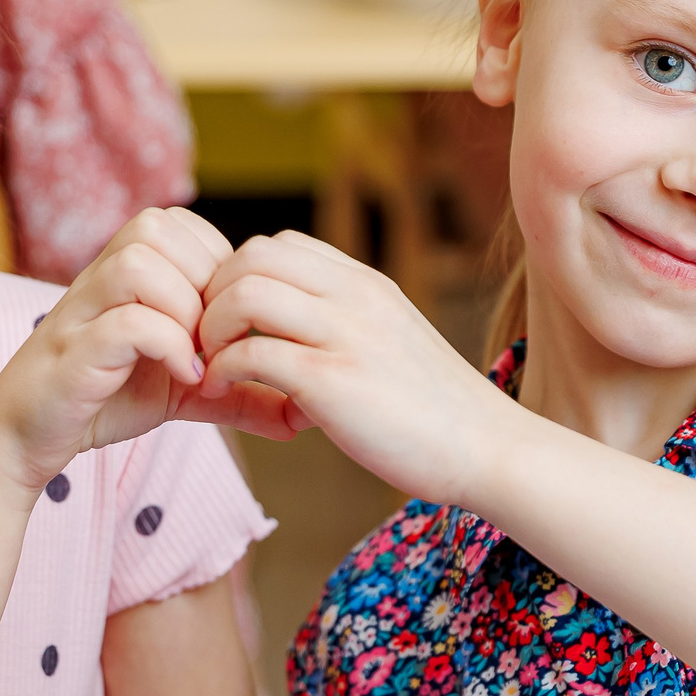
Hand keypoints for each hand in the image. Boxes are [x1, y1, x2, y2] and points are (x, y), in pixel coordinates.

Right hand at [0, 208, 300, 491]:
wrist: (33, 435)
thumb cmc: (108, 398)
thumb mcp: (187, 390)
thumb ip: (240, 392)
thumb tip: (303, 416)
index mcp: (129, 267)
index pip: (187, 225)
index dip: (220, 267)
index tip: (229, 322)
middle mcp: (100, 273)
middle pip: (162, 227)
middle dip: (205, 282)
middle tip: (219, 337)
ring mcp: (82, 306)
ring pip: (141, 261)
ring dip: (184, 308)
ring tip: (200, 355)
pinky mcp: (72, 347)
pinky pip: (126, 320)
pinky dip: (166, 346)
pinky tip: (184, 377)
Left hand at [195, 230, 516, 506]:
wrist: (488, 449)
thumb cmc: (435, 412)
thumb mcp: (389, 344)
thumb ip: (343, 328)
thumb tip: (285, 344)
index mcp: (365, 286)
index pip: (279, 246)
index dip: (237, 278)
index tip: (230, 324)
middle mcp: (355, 297)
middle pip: (251, 256)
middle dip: (211, 295)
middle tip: (207, 341)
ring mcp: (346, 336)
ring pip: (245, 293)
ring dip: (210, 327)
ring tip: (212, 363)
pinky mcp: (334, 382)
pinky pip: (252, 353)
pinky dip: (223, 369)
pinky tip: (224, 391)